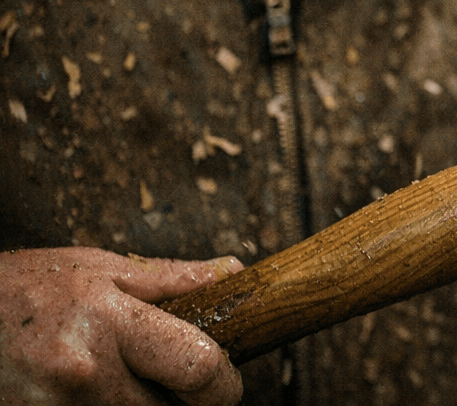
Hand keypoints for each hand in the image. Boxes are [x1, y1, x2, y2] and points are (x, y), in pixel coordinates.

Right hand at [0, 247, 242, 405]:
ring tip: (123, 380)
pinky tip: (93, 393)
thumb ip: (170, 279)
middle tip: (171, 381)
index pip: (198, 367)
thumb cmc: (21, 289)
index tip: (225, 381)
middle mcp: (84, 373)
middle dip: (181, 402)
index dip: (224, 383)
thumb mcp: (98, 268)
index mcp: (109, 322)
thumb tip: (230, 273)